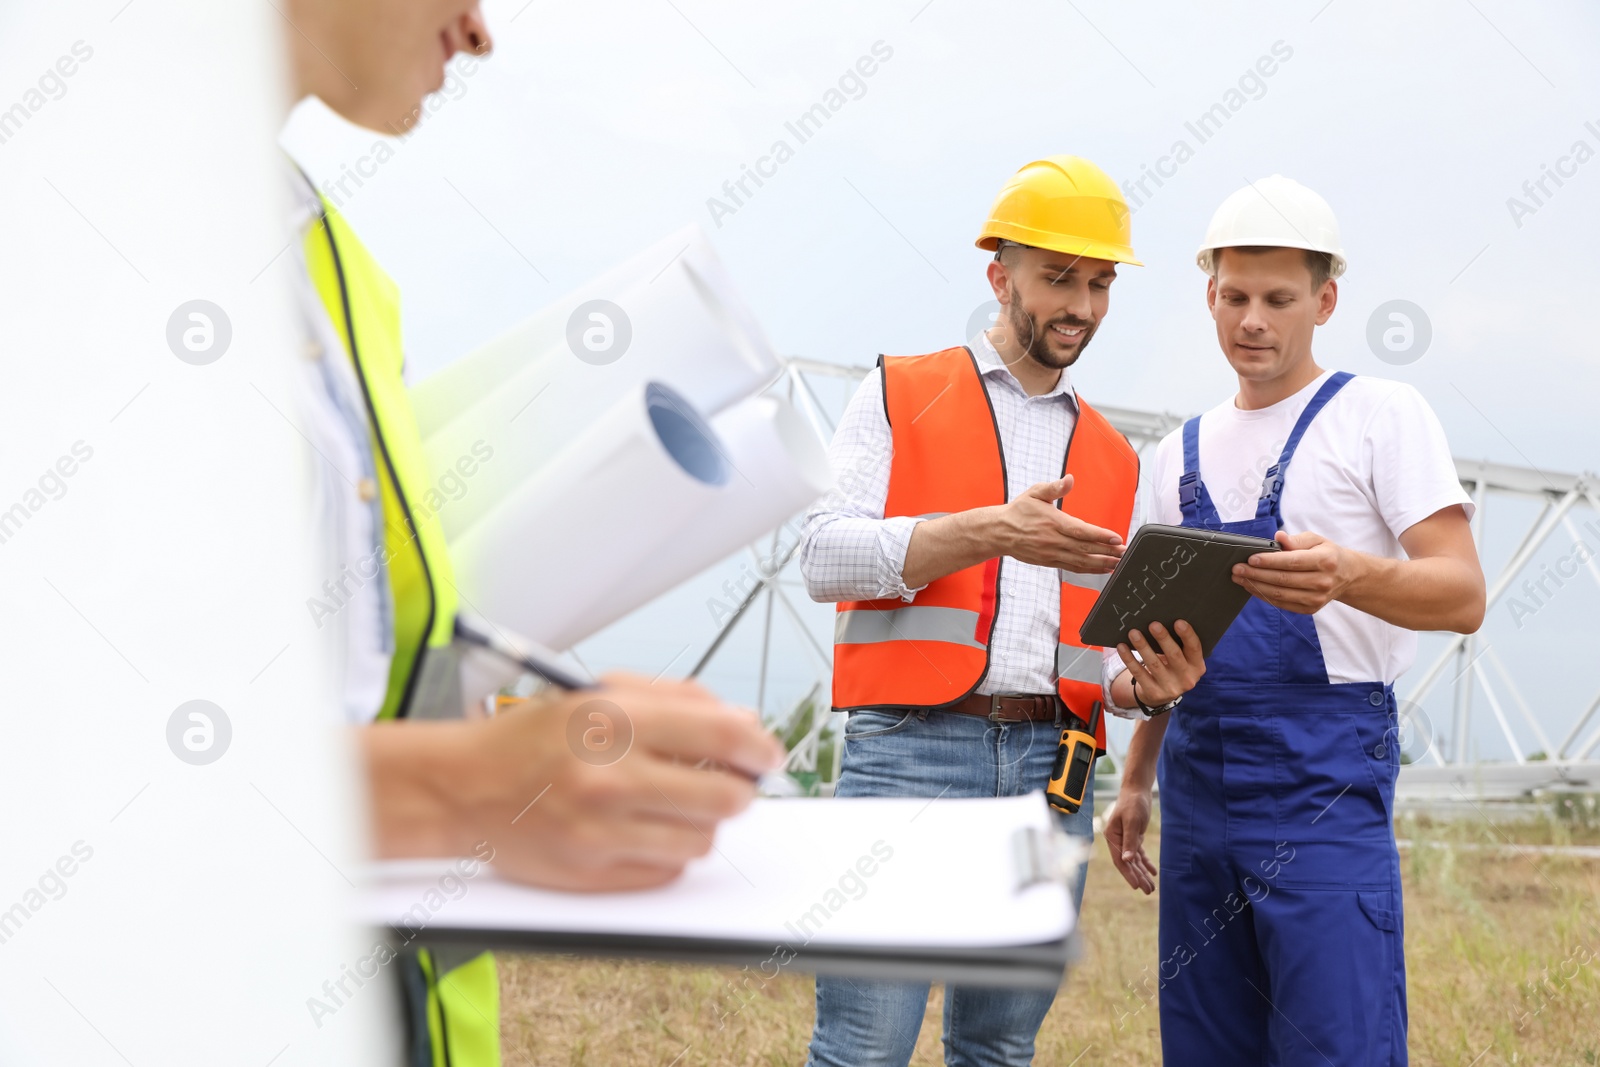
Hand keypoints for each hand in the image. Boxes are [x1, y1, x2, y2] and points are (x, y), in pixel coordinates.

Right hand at [363, 673, 784, 891]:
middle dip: (739, 789)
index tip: (768, 754)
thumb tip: (743, 725)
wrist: (463, 787)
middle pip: (725, 798)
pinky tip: (645, 828)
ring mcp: (601, 830)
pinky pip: (668, 870)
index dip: (760, 748)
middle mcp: (611, 776)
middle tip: (730, 783)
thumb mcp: (601, 694)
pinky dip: (669, 850)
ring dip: (702, 822)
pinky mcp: (592, 873)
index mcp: (615, 720)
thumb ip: (677, 700)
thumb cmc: (534, 737)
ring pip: (702, 839)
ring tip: (673, 804)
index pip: (723, 738)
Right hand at [993, 474, 1124, 573]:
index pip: (1081, 530)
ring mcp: (1051, 553)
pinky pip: (1072, 568)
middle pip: (1085, 548)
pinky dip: (1089, 570)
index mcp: (1053, 522)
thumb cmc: (1019, 511)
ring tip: (1118, 563)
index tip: (1116, 538)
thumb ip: (1054, 487)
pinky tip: (1102, 569)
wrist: (999, 532)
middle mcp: (1053, 540)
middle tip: (1124, 552)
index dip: (1100, 535)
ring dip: (1101, 563)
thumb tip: (1069, 479)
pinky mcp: (1049, 562)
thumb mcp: (1035, 493)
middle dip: (1107, 551)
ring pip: (1081, 561)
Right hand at [1104, 786, 1157, 893]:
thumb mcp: (1132, 821)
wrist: (1137, 789)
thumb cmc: (1133, 803)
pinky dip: (1145, 862)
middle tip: (1149, 890)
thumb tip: (1127, 860)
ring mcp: (1125, 839)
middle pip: (1127, 863)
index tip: (1137, 886)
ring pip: (1134, 860)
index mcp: (1112, 837)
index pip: (1120, 860)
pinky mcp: (1134, 836)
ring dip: (1142, 872)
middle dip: (1138, 877)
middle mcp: (1117, 840)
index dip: (1128, 874)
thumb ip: (1130, 840)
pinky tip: (1153, 872)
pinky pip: (1139, 853)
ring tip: (1152, 886)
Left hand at [1116, 620, 1204, 707]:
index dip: (1187, 635)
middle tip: (1153, 624)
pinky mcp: (1154, 693)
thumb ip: (1180, 645)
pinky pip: (1139, 673)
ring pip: (1154, 664)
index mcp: (1197, 666)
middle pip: (1174, 655)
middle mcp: (1187, 679)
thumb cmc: (1173, 667)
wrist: (1163, 695)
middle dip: (1163, 639)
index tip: (1178, 622)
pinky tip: (1122, 647)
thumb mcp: (1183, 660)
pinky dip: (1129, 659)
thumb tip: (1162, 621)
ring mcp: (1170, 688)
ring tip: (1133, 633)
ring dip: (1143, 646)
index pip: (1194, 648)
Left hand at [1231, 530, 1353, 613]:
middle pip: (1283, 579)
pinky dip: (1264, 596)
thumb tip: (1279, 537)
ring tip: (1239, 579)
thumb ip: (1297, 540)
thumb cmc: (1327, 554)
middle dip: (1256, 574)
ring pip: (1280, 594)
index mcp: (1325, 561)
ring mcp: (1317, 598)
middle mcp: (1322, 581)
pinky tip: (1252, 587)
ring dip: (1256, 586)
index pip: (1292, 562)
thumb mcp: (1317, 540)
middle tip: (1237, 569)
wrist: (1347, 575)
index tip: (1250, 559)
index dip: (1269, 561)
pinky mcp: (1310, 609)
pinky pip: (1282, 603)